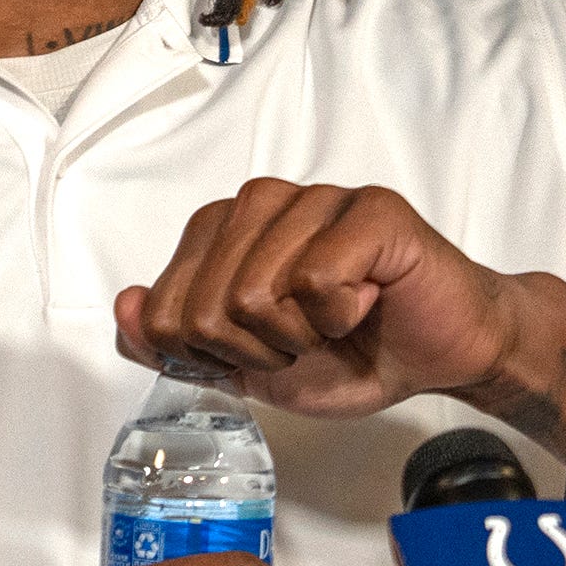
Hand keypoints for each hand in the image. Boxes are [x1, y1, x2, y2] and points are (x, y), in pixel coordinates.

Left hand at [114, 178, 520, 419]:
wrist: (439, 355)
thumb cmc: (352, 351)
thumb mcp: (246, 367)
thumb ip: (177, 343)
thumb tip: (126, 308)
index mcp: (225, 229)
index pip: (167, 310)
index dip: (216, 356)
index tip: (265, 348)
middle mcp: (263, 201)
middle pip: (209, 305)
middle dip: (259, 350)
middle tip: (305, 340)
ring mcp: (316, 198)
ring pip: (256, 293)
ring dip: (300, 336)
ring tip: (335, 320)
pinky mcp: (370, 209)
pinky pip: (317, 280)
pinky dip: (340, 316)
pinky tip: (365, 302)